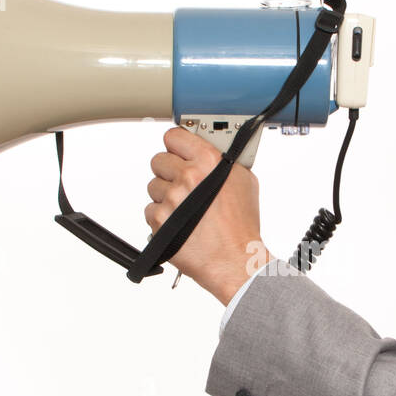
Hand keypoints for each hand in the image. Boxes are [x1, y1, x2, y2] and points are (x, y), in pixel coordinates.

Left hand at [144, 126, 273, 303]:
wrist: (233, 260)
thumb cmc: (241, 227)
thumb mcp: (244, 182)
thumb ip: (223, 161)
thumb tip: (212, 150)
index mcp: (208, 161)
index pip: (174, 135)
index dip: (176, 144)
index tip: (178, 149)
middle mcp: (187, 177)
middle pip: (159, 160)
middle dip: (169, 171)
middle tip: (184, 185)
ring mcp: (171, 198)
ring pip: (153, 186)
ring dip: (165, 196)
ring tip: (185, 209)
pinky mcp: (158, 220)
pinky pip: (150, 209)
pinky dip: (162, 217)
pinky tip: (180, 223)